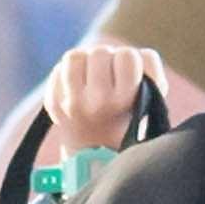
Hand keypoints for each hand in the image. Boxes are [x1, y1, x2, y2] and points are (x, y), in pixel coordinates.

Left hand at [42, 41, 168, 161]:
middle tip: (109, 77)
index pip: (127, 57)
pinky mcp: (52, 102)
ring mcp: (69, 104)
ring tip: (92, 76)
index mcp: (122, 102)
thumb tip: (138, 58)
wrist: (101, 150)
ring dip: (85, 62)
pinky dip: (70, 74)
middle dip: (107, 60)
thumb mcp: (151, 97)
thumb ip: (152, 70)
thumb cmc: (128, 114)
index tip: (129, 76)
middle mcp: (95, 104)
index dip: (130, 62)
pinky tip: (79, 86)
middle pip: (100, 53)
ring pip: (75, 57)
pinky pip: (58, 70)